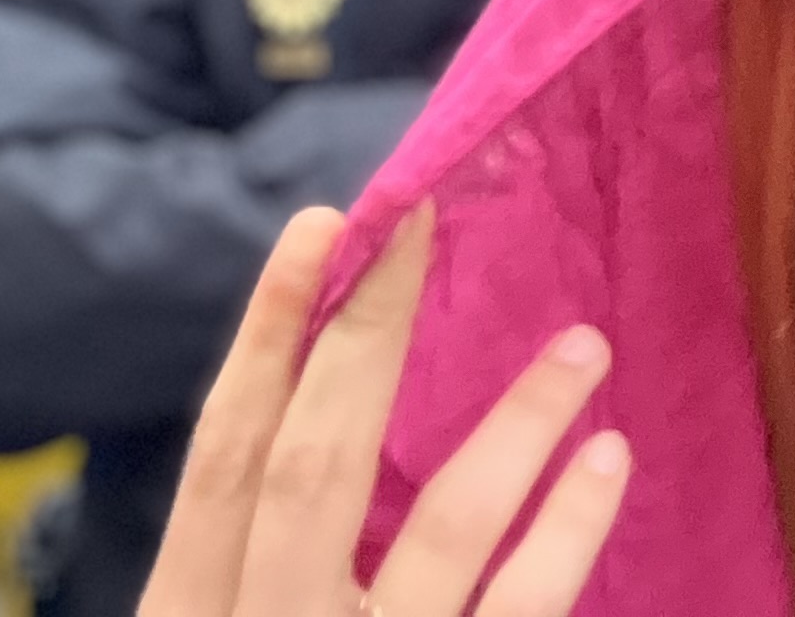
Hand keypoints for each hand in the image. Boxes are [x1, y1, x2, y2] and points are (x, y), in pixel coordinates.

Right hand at [145, 206, 627, 616]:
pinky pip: (518, 610)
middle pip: (313, 468)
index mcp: (187, 616)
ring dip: (518, 423)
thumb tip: (323, 415)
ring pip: (441, 530)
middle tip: (423, 218)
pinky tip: (607, 457)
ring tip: (584, 344)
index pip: (224, 460)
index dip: (268, 336)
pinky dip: (567, 530)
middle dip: (366, 333)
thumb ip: (262, 561)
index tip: (322, 224)